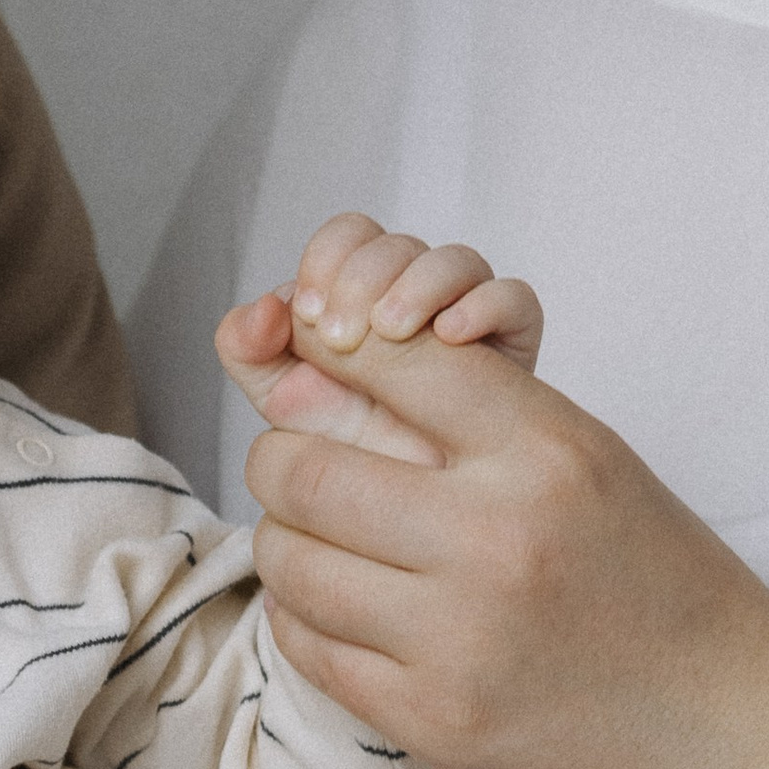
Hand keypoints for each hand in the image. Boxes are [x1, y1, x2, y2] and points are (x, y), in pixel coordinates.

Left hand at [218, 213, 544, 464]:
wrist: (413, 530)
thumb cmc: (356, 469)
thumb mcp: (289, 410)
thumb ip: (253, 355)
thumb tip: (257, 310)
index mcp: (360, 302)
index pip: (350, 238)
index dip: (327, 258)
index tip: (307, 313)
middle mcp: (414, 305)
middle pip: (398, 244)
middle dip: (362, 277)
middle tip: (339, 336)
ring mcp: (467, 324)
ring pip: (456, 261)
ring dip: (416, 284)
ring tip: (390, 332)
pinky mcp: (514, 354)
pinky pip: (515, 301)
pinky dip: (481, 305)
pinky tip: (451, 335)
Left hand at [242, 323, 768, 768]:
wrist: (725, 733)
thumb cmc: (657, 586)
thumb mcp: (594, 466)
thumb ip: (475, 420)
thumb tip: (313, 380)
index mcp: (549, 453)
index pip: (392, 359)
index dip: (334, 350)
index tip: (315, 362)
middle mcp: (496, 538)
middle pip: (302, 467)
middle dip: (280, 458)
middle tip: (297, 467)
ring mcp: (456, 639)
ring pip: (289, 558)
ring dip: (285, 541)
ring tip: (318, 541)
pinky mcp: (429, 719)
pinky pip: (306, 645)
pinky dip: (303, 616)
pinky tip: (339, 606)